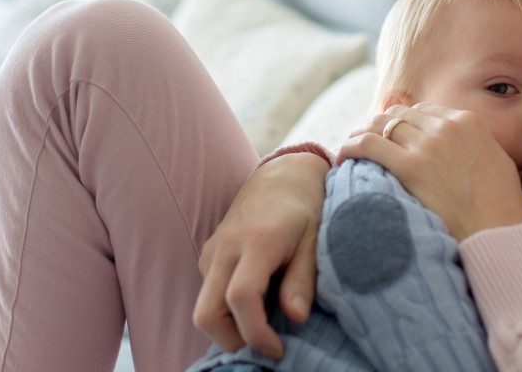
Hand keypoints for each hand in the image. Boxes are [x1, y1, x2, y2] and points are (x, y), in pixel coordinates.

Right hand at [191, 152, 329, 358]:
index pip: (241, 298)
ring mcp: (213, 250)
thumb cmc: (306, 204)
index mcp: (257, 242)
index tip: (278, 349)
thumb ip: (304, 278)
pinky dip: (227, 309)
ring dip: (229, 326)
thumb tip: (296, 319)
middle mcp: (226, 247)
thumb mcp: (316, 238)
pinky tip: (259, 302)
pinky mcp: (210, 253)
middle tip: (266, 345)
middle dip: (231, 341)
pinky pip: (209, 293)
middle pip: (206, 313)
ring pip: (204, 306)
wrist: (284, 173)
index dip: (256, 333)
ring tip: (267, 321)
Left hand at [337, 103, 521, 240]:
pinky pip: (368, 145)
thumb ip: (474, 145)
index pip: (423, 110)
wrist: (499, 236)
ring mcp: (428, 145)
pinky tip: (342, 157)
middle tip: (366, 144)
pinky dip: (350, 147)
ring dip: (361, 135)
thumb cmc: (501, 208)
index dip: (405, 124)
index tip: (393, 138)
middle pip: (400, 115)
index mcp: (468, 122)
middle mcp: (447, 126)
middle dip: (381, 127)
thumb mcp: (496, 162)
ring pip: (380, 125)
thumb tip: (457, 145)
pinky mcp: (411, 167)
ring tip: (350, 150)